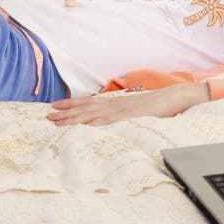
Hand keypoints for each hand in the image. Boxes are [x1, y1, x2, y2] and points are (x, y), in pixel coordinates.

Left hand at [46, 82, 210, 126]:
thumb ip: (126, 114)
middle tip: (48, 114)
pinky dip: (91, 122)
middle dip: (66, 111)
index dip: (72, 105)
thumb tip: (115, 121)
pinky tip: (80, 125)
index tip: (57, 107)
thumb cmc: (159, 105)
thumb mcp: (138, 110)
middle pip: (85, 106)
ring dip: (72, 116)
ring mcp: (120, 109)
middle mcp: (115, 103)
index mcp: (117, 102)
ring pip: (91, 113)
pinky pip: (106, 120)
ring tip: (56, 120)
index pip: (90, 103)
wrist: (175, 97)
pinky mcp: (126, 115)